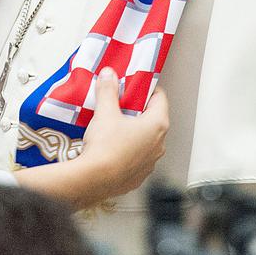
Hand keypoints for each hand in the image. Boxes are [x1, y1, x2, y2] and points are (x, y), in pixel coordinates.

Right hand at [78, 69, 169, 201]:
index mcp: (157, 125)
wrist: (95, 178)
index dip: (147, 89)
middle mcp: (159, 144)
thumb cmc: (106, 146)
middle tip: (120, 104)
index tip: (134, 86)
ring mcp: (151, 162)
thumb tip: (109, 75)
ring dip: (134, 132)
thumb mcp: (105, 112)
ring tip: (113, 127)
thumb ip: (108, 91)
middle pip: (153, 119)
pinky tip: (112, 147)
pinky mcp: (139, 175)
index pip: (160, 98)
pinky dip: (128, 150)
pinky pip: (137, 157)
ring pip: (145, 140)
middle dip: (137, 110)